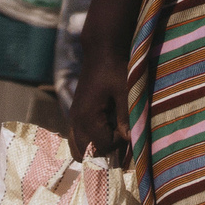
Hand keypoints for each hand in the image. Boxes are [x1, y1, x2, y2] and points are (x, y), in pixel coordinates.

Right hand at [67, 47, 129, 161]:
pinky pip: (77, 137)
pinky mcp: (76, 114)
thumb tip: (130, 140)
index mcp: (87, 116)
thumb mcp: (126, 91)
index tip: (128, 126)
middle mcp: (75, 120)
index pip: (101, 146)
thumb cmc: (115, 68)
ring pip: (77, 147)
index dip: (118, 142)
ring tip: (112, 135)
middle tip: (120, 134)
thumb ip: (126, 117)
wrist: (101, 51)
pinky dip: (89, 140)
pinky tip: (104, 129)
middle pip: (85, 152)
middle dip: (104, 149)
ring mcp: (73, 117)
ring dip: (94, 147)